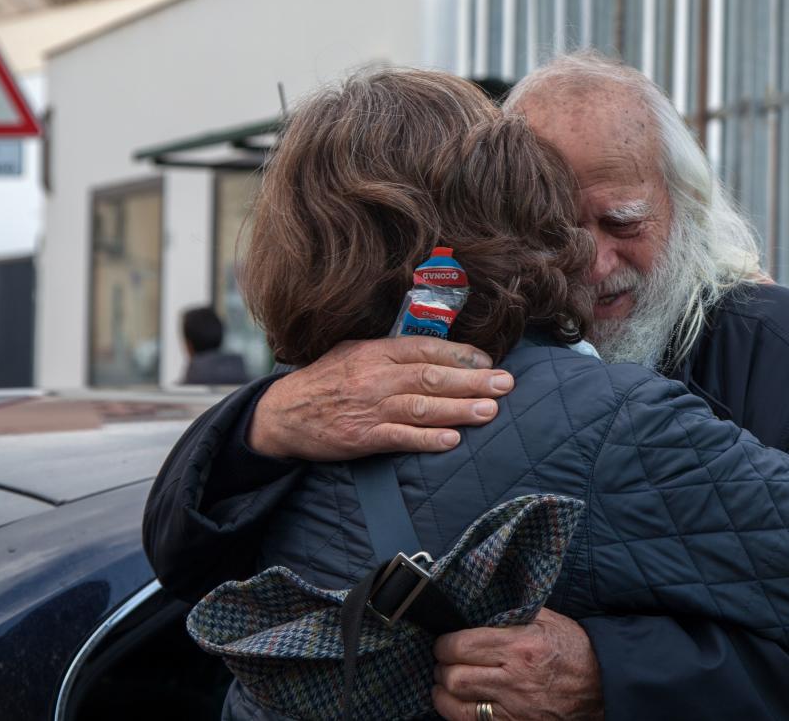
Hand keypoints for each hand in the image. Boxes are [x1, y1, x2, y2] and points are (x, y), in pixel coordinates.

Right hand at [246, 337, 513, 460]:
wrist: (283, 413)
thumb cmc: (326, 380)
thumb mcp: (355, 351)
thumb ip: (392, 350)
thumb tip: (437, 349)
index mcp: (377, 352)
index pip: (427, 349)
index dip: (461, 355)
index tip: (489, 362)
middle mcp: (376, 377)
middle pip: (432, 376)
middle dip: (473, 380)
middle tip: (506, 384)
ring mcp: (370, 408)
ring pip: (422, 406)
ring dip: (460, 409)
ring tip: (490, 411)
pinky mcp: (363, 437)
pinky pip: (401, 437)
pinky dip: (427, 439)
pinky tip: (452, 440)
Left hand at [431, 608, 604, 720]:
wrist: (603, 686)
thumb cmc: (575, 650)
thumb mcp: (548, 621)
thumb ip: (513, 615)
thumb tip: (479, 612)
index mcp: (521, 646)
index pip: (462, 645)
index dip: (444, 643)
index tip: (444, 642)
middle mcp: (514, 679)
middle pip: (454, 676)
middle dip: (441, 667)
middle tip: (442, 661)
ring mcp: (513, 709)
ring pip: (456, 705)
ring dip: (443, 693)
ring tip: (445, 682)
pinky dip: (458, 713)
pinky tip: (459, 703)